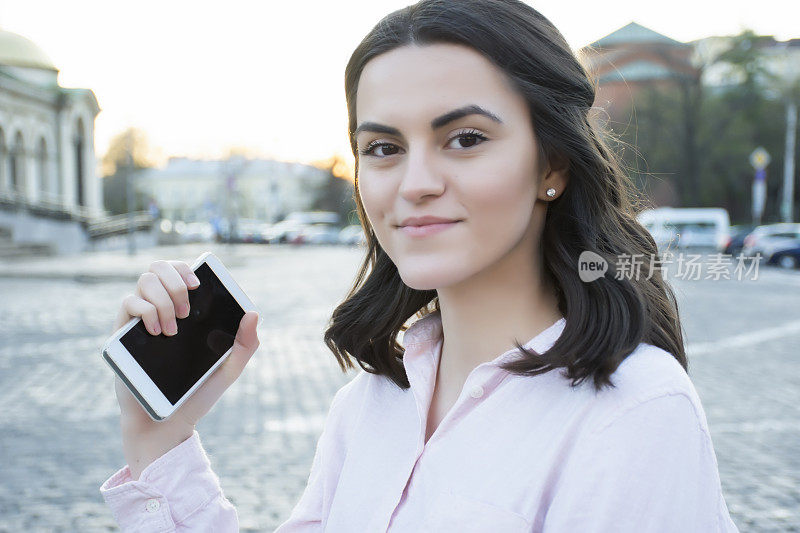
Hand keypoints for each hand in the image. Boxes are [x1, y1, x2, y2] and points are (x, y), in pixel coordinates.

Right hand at [112, 260, 258, 477]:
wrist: (166, 423)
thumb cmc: (197, 395)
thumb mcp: (229, 369)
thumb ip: (245, 344)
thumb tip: (253, 313)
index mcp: (186, 312)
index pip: (181, 272)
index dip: (187, 267)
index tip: (198, 284)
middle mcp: (162, 309)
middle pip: (159, 267)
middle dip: (175, 281)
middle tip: (186, 312)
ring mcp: (142, 319)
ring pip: (144, 280)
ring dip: (162, 300)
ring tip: (172, 330)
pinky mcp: (123, 334)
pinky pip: (128, 302)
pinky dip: (145, 310)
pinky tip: (157, 332)